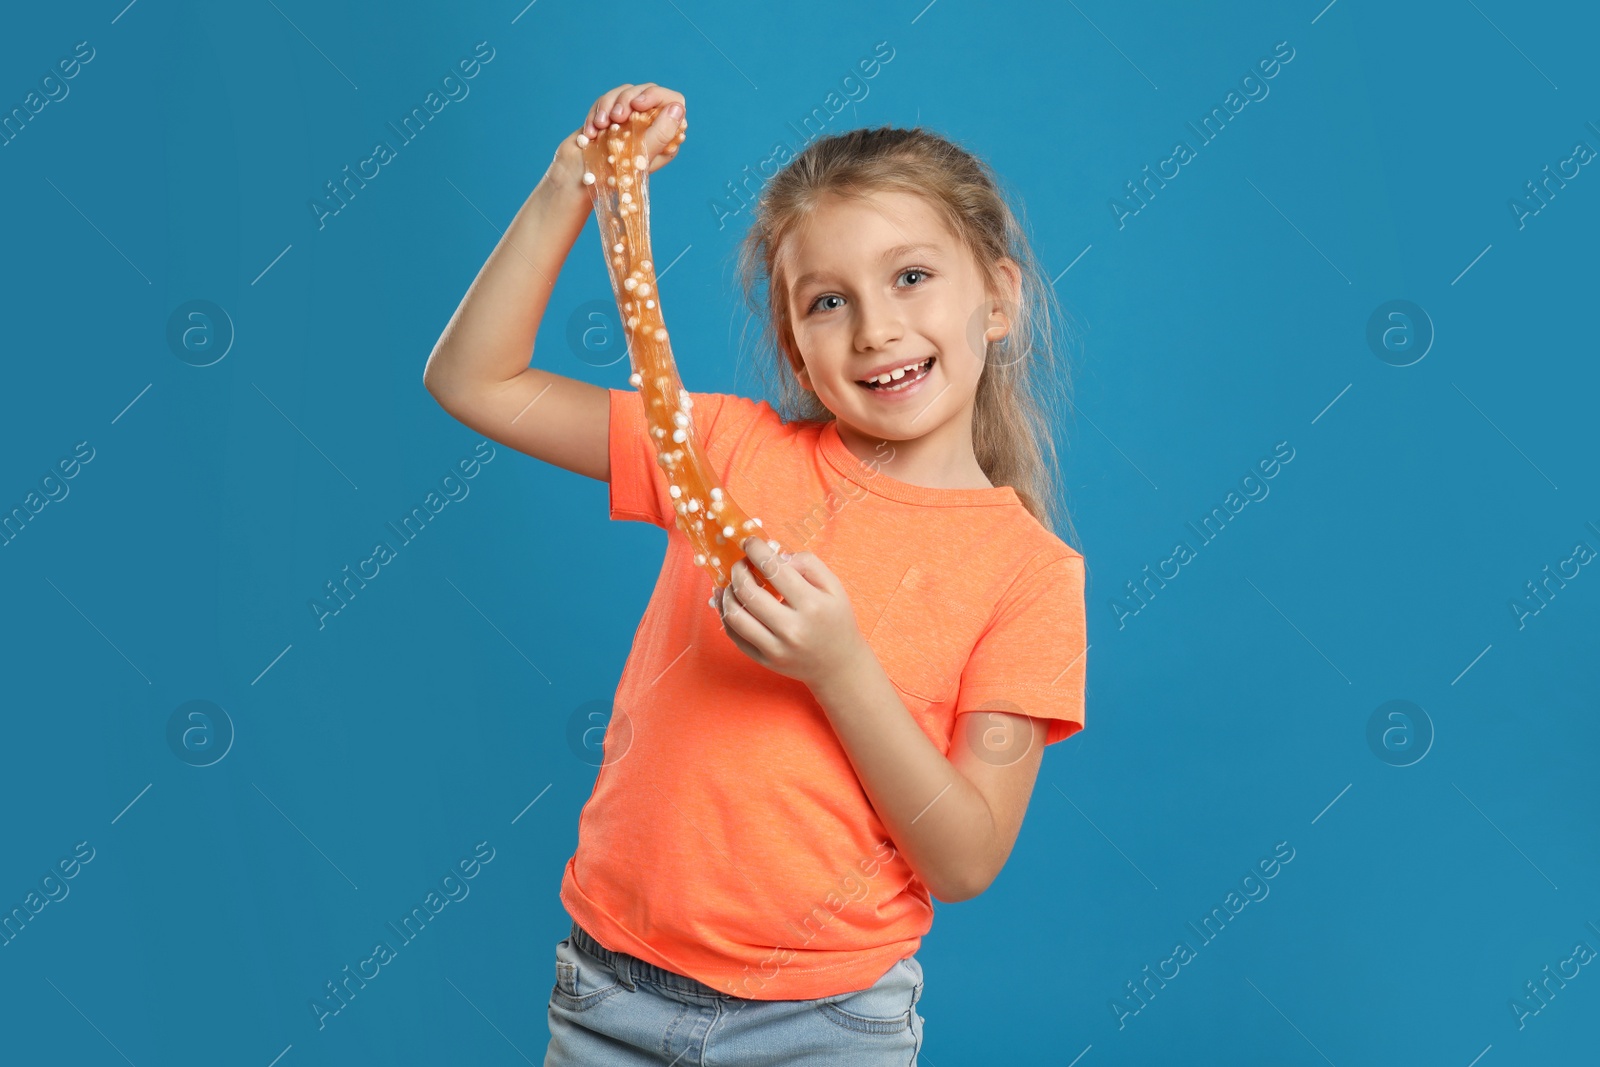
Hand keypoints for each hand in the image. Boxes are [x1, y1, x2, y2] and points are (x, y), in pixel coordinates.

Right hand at [577, 82, 687, 170]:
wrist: (575, 179)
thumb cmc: (609, 175)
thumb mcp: (639, 155)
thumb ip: (662, 131)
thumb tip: (677, 108)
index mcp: (665, 140)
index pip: (674, 103)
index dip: (657, 96)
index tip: (638, 105)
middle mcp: (651, 129)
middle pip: (649, 91)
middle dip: (628, 99)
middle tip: (617, 117)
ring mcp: (630, 122)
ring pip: (626, 92)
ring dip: (609, 105)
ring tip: (600, 126)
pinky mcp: (611, 119)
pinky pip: (607, 101)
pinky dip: (597, 112)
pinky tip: (591, 132)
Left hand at [716, 537, 865, 689]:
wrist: (838, 665)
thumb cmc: (836, 621)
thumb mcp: (834, 587)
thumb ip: (808, 564)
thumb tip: (776, 556)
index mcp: (811, 605)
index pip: (773, 569)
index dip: (756, 550)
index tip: (750, 542)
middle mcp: (791, 628)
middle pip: (747, 591)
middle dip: (738, 569)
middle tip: (741, 564)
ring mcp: (775, 647)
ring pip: (734, 615)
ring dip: (727, 592)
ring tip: (734, 583)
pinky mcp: (763, 660)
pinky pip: (734, 635)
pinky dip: (725, 614)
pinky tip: (728, 602)